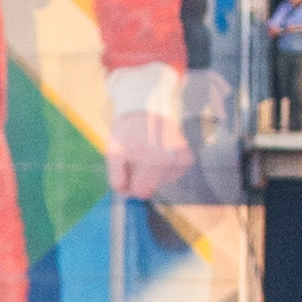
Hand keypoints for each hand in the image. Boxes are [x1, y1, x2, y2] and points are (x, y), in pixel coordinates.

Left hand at [106, 64, 189, 198]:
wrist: (151, 106)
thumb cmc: (129, 129)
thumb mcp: (114, 151)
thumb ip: (117, 178)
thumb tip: (126, 195)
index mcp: (153, 160)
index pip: (141, 192)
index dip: (131, 184)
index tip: (127, 170)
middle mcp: (172, 162)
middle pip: (152, 189)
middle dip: (141, 178)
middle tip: (137, 158)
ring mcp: (182, 161)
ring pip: (161, 182)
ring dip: (152, 172)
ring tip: (148, 151)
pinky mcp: (187, 160)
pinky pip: (171, 174)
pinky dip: (163, 167)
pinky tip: (159, 152)